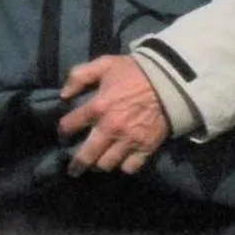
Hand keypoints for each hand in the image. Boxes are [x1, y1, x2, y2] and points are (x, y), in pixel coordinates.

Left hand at [57, 55, 169, 175]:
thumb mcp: (104, 64)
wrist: (171, 80)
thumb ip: (79, 76)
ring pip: (106, 165)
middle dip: (76, 165)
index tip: (64, 134)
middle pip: (86, 155)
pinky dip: (124, 167)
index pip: (69, 126)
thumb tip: (63, 94)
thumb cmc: (135, 71)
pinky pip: (130, 167)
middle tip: (74, 170)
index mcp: (97, 107)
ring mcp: (129, 140)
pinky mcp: (147, 147)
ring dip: (100, 165)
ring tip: (98, 164)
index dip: (63, 130)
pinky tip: (121, 161)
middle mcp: (110, 128)